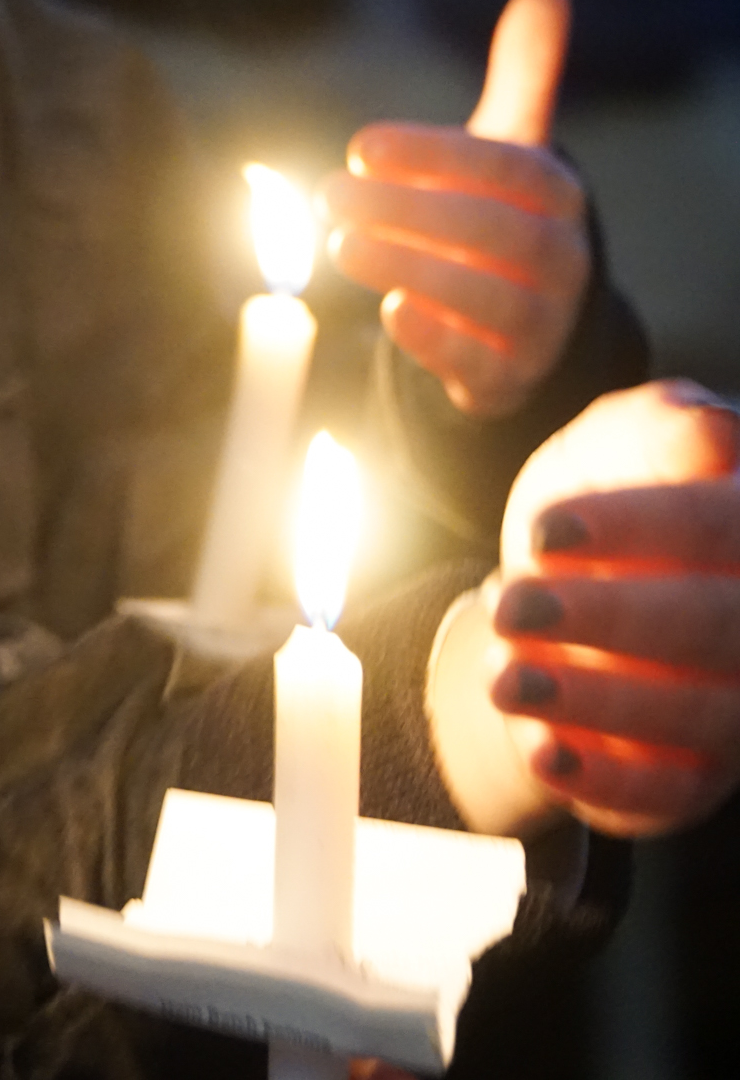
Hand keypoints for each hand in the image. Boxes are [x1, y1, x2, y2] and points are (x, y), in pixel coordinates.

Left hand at [321, 0, 589, 419]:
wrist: (533, 320)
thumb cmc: (506, 214)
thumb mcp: (515, 147)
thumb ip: (526, 74)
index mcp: (559, 194)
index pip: (504, 167)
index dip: (434, 154)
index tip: (360, 145)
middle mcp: (561, 259)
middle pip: (496, 234)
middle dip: (412, 211)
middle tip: (327, 195)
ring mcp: (539, 323)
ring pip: (488, 299)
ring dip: (412, 268)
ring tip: (341, 245)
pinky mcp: (507, 378)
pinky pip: (481, 363)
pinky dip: (436, 338)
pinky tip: (390, 312)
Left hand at [491, 380, 739, 836]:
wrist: (565, 579)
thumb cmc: (611, 494)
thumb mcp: (623, 440)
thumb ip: (663, 428)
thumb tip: (711, 432)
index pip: (725, 527)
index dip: (643, 526)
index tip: (546, 527)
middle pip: (721, 628)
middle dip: (614, 619)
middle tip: (515, 606)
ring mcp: (737, 708)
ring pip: (701, 718)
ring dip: (600, 702)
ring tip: (507, 679)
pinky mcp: (691, 776)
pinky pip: (670, 795)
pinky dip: (605, 780)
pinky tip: (539, 750)